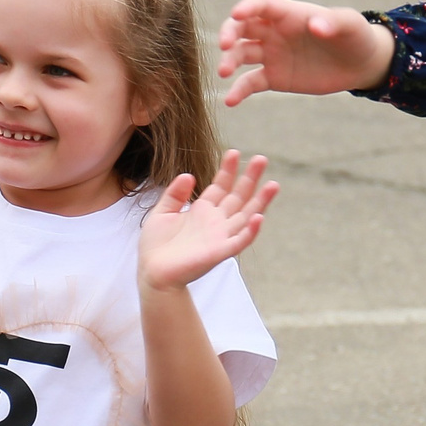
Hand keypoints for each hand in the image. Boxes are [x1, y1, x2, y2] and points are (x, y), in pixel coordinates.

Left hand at [138, 151, 277, 292]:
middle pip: (239, 196)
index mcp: (202, 210)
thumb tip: (189, 175)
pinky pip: (240, 241)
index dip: (228, 170)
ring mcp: (220, 236)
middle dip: (250, 178)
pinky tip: (259, 216)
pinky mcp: (219, 252)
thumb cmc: (156, 246)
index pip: (221, 186)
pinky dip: (251, 230)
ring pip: (246, 216)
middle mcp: (216, 221)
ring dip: (260, 202)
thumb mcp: (162, 213)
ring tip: (273, 184)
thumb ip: (175, 194)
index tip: (233, 152)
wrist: (152, 273)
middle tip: (262, 158)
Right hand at [216, 0, 390, 105]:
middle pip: (242, 27)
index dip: (247, 7)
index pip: (262, 4)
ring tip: (223, 73)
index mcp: (289, 14)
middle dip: (229, 33)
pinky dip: (239, 91)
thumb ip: (333, 22)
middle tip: (224, 46)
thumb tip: (315, 25)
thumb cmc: (355, 36)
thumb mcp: (350, 25)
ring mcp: (271, 55)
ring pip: (241, 54)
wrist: (360, 65)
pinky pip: (250, 83)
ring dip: (228, 61)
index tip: (236, 14)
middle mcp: (274, 32)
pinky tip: (230, 101)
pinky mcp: (274, 78)